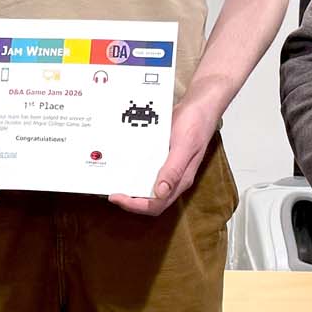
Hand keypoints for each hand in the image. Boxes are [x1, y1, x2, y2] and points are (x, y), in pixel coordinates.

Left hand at [111, 100, 217, 216]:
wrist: (199, 106)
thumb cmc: (196, 125)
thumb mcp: (184, 146)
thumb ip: (174, 170)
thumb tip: (161, 192)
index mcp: (180, 180)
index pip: (157, 204)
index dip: (136, 206)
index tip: (118, 197)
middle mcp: (173, 178)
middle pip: (150, 200)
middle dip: (130, 201)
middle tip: (112, 193)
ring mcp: (167, 168)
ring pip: (147, 186)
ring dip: (131, 188)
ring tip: (115, 182)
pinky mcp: (162, 157)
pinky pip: (147, 170)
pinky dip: (134, 171)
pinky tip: (124, 165)